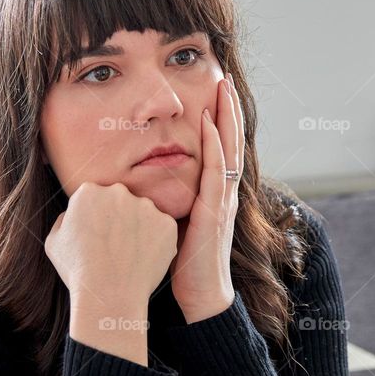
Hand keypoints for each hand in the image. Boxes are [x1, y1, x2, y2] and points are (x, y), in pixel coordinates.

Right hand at [45, 181, 178, 307]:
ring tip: (129, 256)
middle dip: (119, 217)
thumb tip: (72, 214)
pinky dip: (156, 241)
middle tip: (115, 246)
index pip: (95, 196)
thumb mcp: (54, 242)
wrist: (108, 296)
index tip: (96, 236)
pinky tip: (144, 259)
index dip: (95, 217)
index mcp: (88, 192)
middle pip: (120, 200)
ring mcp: (146, 206)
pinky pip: (162, 229)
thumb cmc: (78, 272)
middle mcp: (118, 192)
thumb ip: (64, 220)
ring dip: (139, 228)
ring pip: (143, 213)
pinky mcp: (166, 223)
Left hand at [170, 72, 243, 323]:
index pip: (223, 147)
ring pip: (231, 149)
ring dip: (227, 117)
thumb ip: (167, 198)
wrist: (199, 297)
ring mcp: (224, 200)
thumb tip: (141, 180)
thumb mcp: (174, 220)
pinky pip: (218, 172)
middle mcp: (225, 192)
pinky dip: (216, 146)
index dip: (222, 119)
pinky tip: (209, 124)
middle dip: (230, 109)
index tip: (216, 92)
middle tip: (227, 79)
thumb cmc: (182, 262)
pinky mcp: (215, 211)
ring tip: (224, 89)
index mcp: (216, 193)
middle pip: (233, 140)